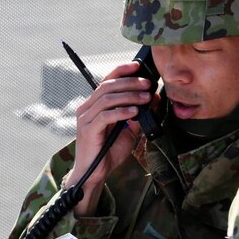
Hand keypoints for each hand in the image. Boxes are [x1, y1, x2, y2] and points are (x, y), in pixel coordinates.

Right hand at [68, 60, 156, 215]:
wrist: (96, 173)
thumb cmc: (109, 151)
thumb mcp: (129, 129)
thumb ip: (138, 113)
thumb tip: (153, 98)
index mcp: (95, 105)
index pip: (107, 80)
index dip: (121, 71)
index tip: (138, 65)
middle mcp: (87, 108)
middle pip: (107, 86)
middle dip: (130, 82)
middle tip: (147, 84)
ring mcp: (85, 118)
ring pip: (107, 98)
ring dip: (129, 96)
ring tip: (145, 97)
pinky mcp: (88, 130)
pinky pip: (105, 116)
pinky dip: (121, 111)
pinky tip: (134, 112)